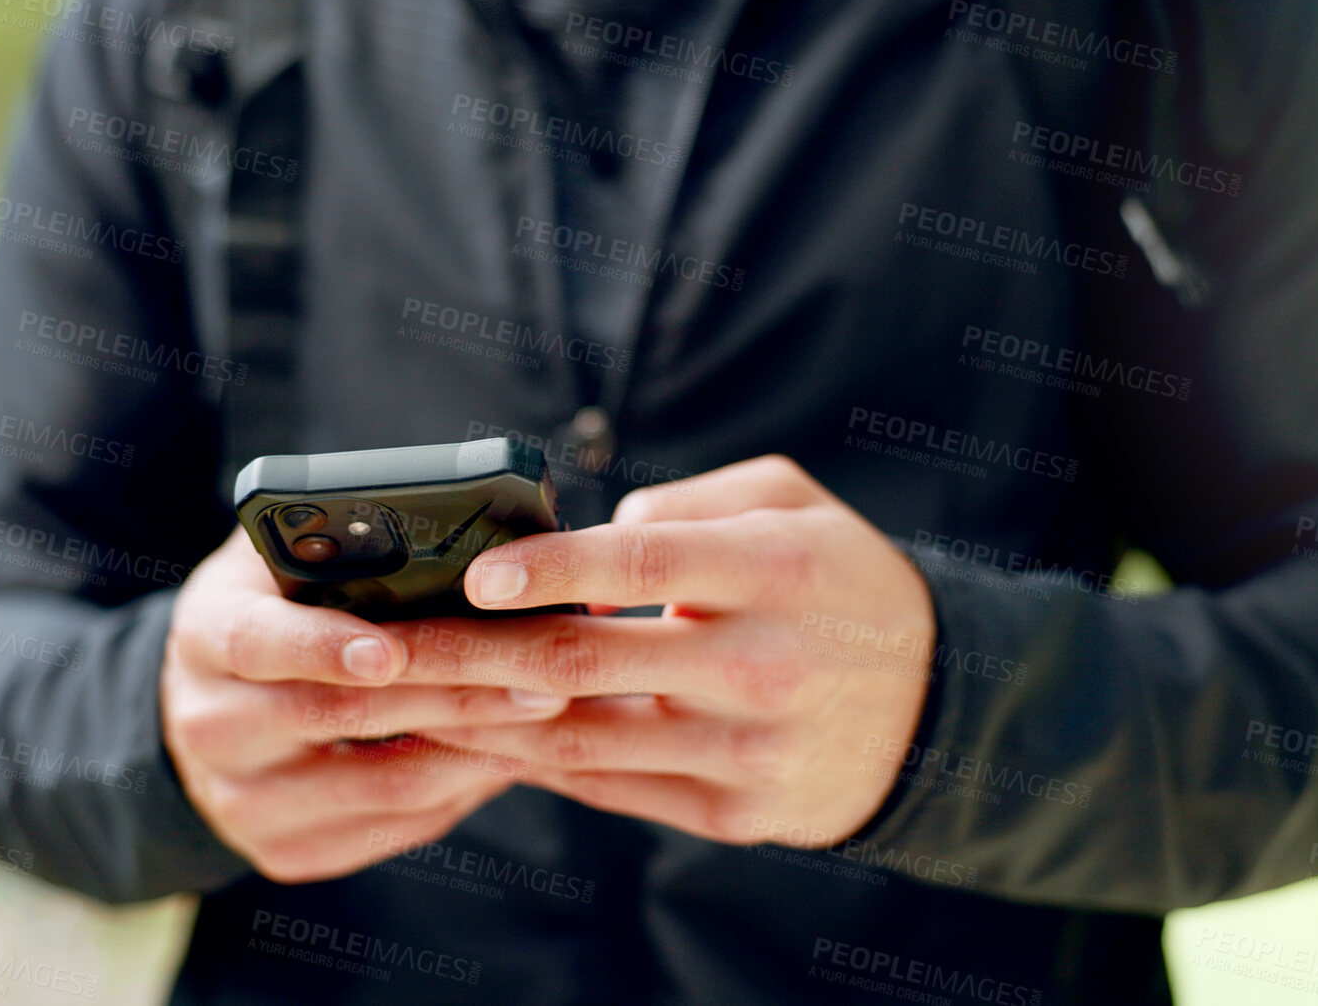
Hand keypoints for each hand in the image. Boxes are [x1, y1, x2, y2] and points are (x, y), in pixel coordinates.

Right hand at [160, 528, 569, 882]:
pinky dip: (459, 791)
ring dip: (474, 747)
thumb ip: (332, 539)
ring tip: (543, 711)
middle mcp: (212, 726)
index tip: (391, 650)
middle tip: (539, 674)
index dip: (324, 647)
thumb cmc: (269, 609)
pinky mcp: (284, 852)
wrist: (207, 712)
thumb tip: (437, 519)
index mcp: (204, 636)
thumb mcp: (275, 559)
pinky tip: (505, 753)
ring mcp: (243, 801)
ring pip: (381, 786)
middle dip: (453, 692)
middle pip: (340, 716)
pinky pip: (392, 828)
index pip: (257, 643)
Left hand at [386, 455, 935, 848]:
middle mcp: (762, 666)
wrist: (939, 705)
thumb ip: (689, 503)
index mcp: (777, 574)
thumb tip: (594, 539)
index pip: (644, 568)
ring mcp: (748, 751)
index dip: (553, 569)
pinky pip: (611, 788)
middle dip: (465, 656)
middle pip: (585, 664)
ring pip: (582, 739)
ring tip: (400, 698)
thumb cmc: (840, 580)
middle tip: (378, 646)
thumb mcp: (792, 504)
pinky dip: (536, 761)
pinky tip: (476, 736)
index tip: (476, 572)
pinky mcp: (735, 813)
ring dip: (479, 719)